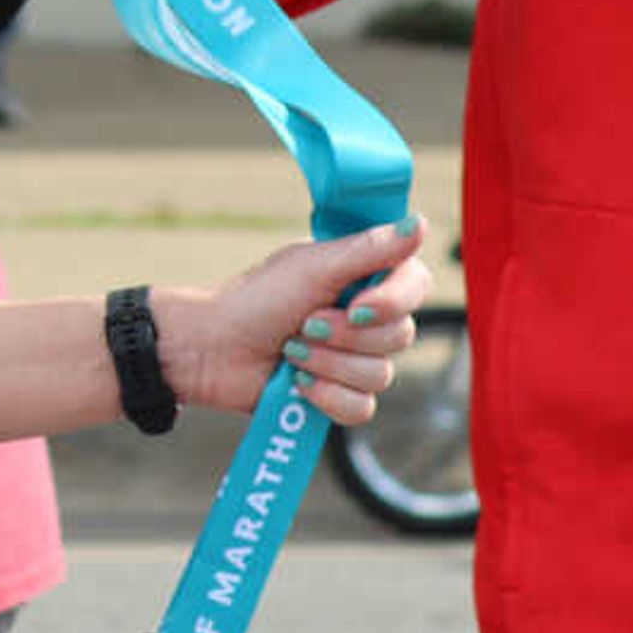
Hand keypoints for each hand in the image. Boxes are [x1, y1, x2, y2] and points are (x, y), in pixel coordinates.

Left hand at [154, 218, 430, 421]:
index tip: (356, 307)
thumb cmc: (255, 299)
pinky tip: (296, 382)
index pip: (415, 285)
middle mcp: (367, 317)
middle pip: (400, 336)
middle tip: (303, 323)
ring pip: (380, 375)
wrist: (212, 349)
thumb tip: (420, 224)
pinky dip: (325, 396)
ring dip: (328, 365)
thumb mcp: (312, 267)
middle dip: (344, 336)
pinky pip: (361, 408)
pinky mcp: (339, 395)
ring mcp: (354, 358)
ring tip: (291, 351)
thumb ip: (370, 249)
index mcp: (364, 277)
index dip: (393, 301)